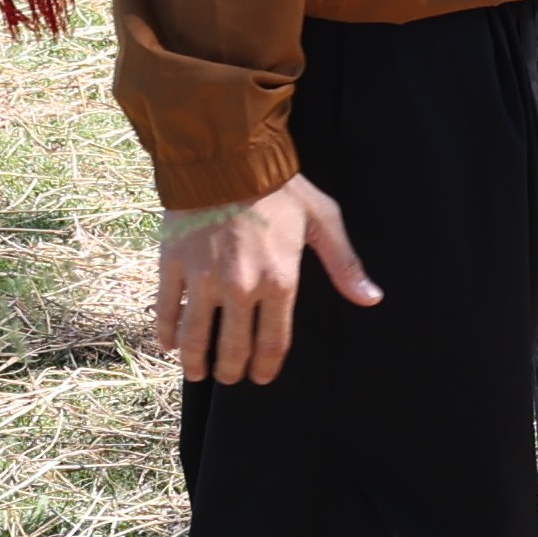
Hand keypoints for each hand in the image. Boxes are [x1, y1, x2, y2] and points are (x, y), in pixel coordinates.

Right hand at [151, 176, 378, 386]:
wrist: (229, 158)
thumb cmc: (282, 189)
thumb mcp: (324, 221)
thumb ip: (345, 265)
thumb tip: (372, 298)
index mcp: (280, 280)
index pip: (273, 341)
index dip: (267, 366)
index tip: (262, 377)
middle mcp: (240, 287)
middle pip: (233, 348)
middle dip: (232, 370)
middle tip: (230, 377)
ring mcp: (203, 279)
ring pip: (195, 337)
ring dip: (196, 362)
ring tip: (198, 373)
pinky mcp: (172, 265)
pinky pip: (166, 310)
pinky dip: (166, 333)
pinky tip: (170, 345)